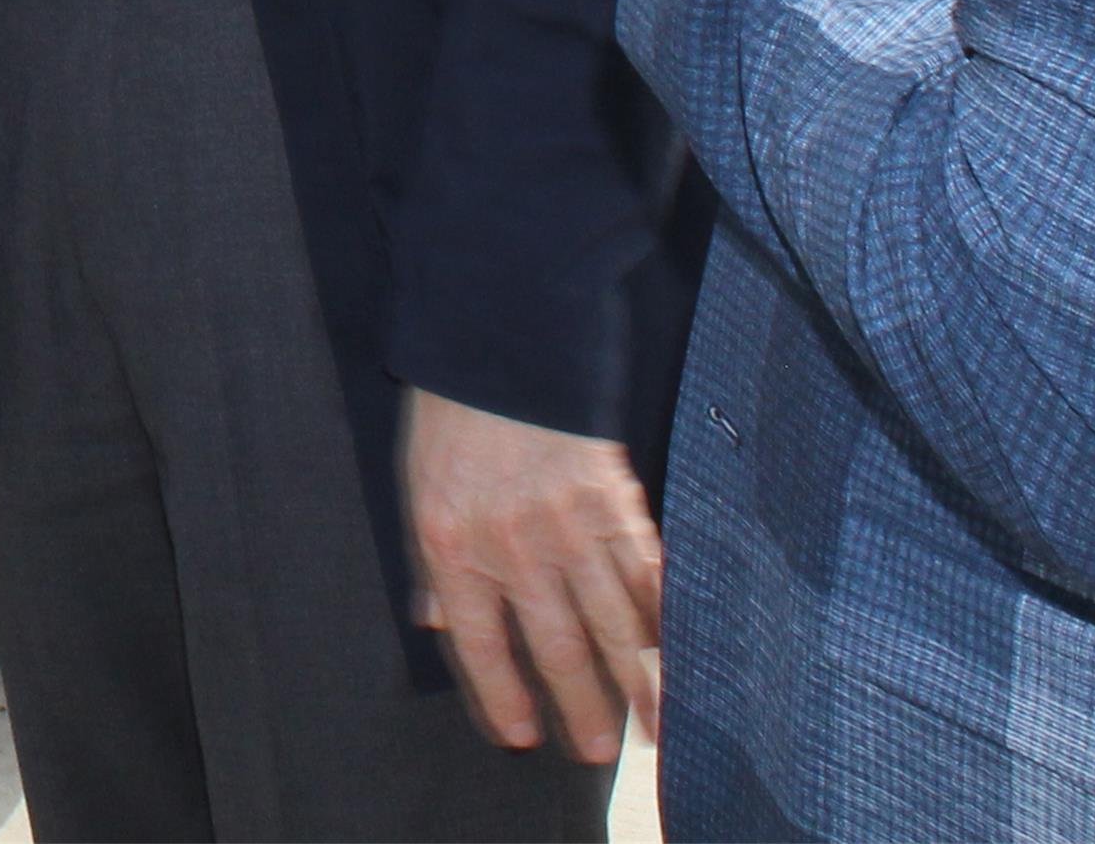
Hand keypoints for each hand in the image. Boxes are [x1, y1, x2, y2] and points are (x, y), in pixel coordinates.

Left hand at [402, 389, 661, 758]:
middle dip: (582, 706)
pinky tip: (677, 649)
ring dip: (637, 681)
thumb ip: (429, 560)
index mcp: (455, 547)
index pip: (480, 644)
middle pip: (556, 648)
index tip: (523, 736)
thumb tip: (431, 620)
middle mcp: (515, 550)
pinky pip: (645, 574)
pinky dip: (664, 617)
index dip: (502, 696)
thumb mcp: (417, 486)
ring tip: (656, 726)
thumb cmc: (452, 415)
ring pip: (610, 624)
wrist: (501, 342)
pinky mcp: (615, 502)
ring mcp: (570, 528)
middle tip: (603, 752)